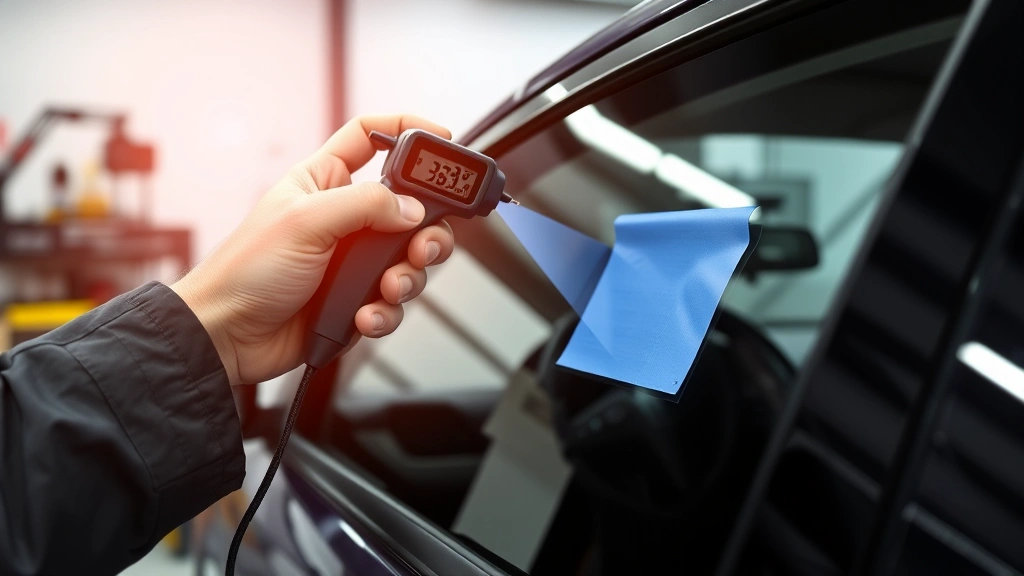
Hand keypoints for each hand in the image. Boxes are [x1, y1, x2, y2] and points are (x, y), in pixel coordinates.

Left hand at [171, 115, 454, 385]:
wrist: (228, 336)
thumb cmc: (246, 270)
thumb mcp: (305, 221)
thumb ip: (365, 205)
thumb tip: (413, 208)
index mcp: (325, 182)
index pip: (370, 137)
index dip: (406, 129)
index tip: (442, 141)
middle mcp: (346, 218)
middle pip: (411, 207)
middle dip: (427, 230)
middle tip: (421, 247)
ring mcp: (354, 261)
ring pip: (410, 259)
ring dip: (408, 277)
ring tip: (387, 289)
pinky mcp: (357, 300)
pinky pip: (394, 302)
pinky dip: (387, 311)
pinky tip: (365, 316)